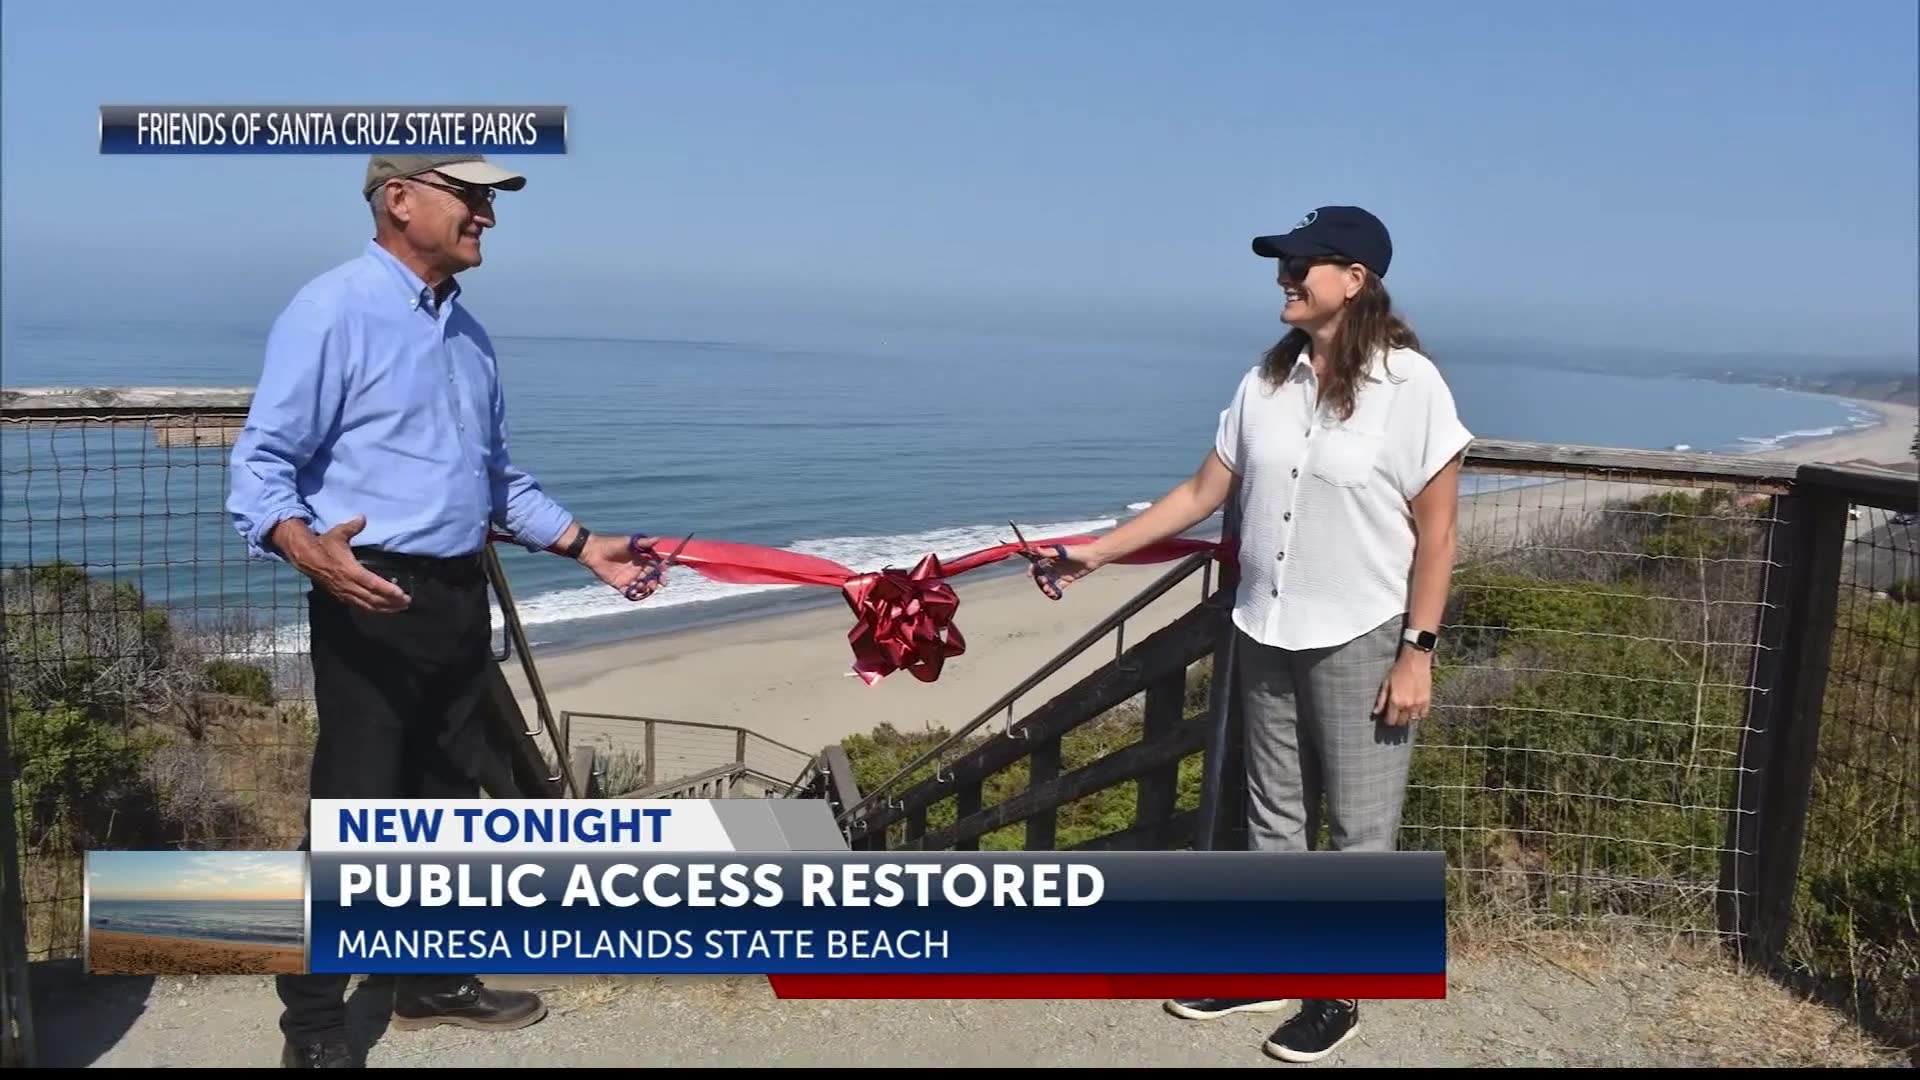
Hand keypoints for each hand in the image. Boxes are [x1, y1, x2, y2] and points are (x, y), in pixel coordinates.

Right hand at [275, 515, 410, 612]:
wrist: (304, 557)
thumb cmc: (324, 544)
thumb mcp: (338, 533)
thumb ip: (352, 527)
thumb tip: (362, 517)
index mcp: (349, 570)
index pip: (372, 584)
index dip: (387, 591)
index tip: (401, 594)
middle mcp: (347, 585)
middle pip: (372, 599)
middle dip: (391, 602)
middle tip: (407, 602)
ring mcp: (344, 592)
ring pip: (367, 605)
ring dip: (384, 608)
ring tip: (400, 608)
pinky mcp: (340, 596)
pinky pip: (359, 606)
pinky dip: (372, 609)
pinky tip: (383, 609)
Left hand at [579, 533, 671, 600]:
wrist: (593, 551)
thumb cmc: (612, 544)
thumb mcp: (629, 542)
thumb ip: (644, 542)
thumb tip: (659, 539)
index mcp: (641, 560)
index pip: (655, 568)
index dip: (661, 573)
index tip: (664, 576)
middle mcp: (637, 570)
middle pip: (650, 579)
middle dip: (654, 583)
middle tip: (653, 585)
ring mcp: (628, 578)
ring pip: (641, 587)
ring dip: (644, 589)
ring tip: (640, 586)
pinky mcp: (619, 584)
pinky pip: (629, 592)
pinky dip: (632, 595)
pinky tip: (632, 592)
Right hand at [1027, 543, 1103, 596]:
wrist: (1093, 557)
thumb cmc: (1078, 551)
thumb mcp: (1063, 551)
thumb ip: (1049, 552)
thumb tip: (1036, 549)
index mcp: (1052, 557)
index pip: (1038, 563)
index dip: (1033, 569)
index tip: (1030, 575)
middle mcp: (1055, 565)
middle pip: (1043, 574)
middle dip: (1041, 579)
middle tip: (1043, 583)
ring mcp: (1061, 573)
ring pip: (1050, 581)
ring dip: (1047, 586)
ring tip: (1048, 590)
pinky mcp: (1068, 579)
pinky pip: (1059, 586)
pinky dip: (1055, 590)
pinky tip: (1054, 593)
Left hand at [1374, 648, 1432, 726]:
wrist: (1415, 661)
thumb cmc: (1398, 670)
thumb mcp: (1386, 683)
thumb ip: (1381, 700)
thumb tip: (1375, 713)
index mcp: (1395, 701)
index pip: (1391, 720)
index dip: (1388, 720)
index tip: (1387, 717)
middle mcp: (1407, 705)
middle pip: (1401, 722)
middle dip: (1397, 719)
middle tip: (1396, 713)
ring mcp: (1418, 704)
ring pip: (1412, 719)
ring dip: (1408, 716)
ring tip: (1405, 709)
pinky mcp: (1427, 701)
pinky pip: (1423, 714)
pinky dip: (1419, 713)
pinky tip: (1415, 708)